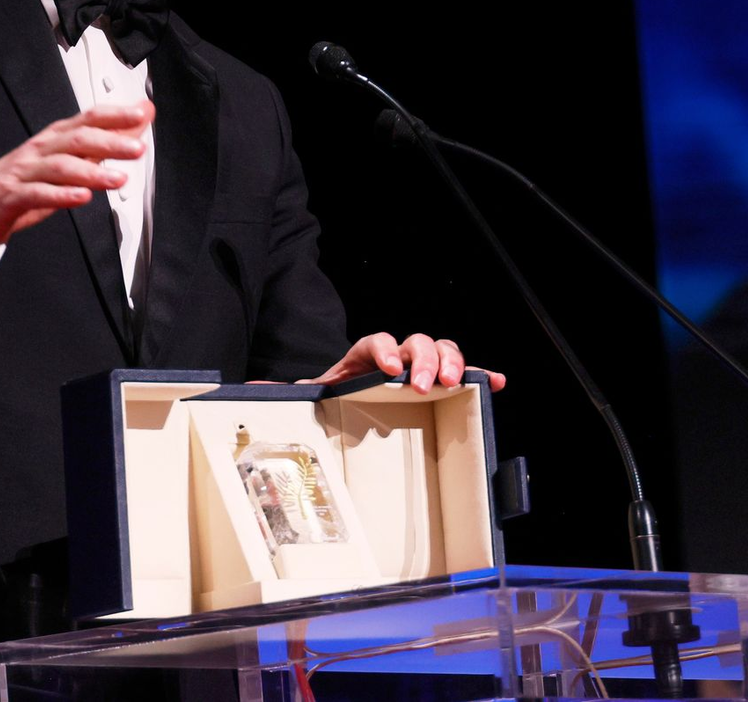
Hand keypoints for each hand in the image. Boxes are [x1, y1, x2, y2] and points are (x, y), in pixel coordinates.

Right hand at [0, 101, 153, 250]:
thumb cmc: (22, 180)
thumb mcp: (66, 161)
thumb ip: (102, 144)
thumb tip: (137, 123)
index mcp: (55, 138)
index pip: (88, 118)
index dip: (115, 114)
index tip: (142, 113)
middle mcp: (40, 150)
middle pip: (77, 140)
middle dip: (110, 142)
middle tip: (137, 148)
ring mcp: (24, 171)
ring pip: (60, 166)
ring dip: (92, 172)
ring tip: (118, 179)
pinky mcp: (11, 196)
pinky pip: (38, 194)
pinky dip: (61, 195)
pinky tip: (81, 198)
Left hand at [297, 332, 505, 393]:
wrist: (346, 406)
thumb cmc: (331, 401)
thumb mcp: (309, 397)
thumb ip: (284, 392)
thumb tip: (251, 388)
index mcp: (361, 358)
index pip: (375, 341)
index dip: (384, 348)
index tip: (388, 368)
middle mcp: (393, 357)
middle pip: (414, 341)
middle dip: (423, 358)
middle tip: (424, 383)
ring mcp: (417, 368)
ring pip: (440, 350)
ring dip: (452, 361)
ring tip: (457, 381)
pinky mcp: (437, 384)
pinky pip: (464, 374)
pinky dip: (482, 373)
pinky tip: (496, 381)